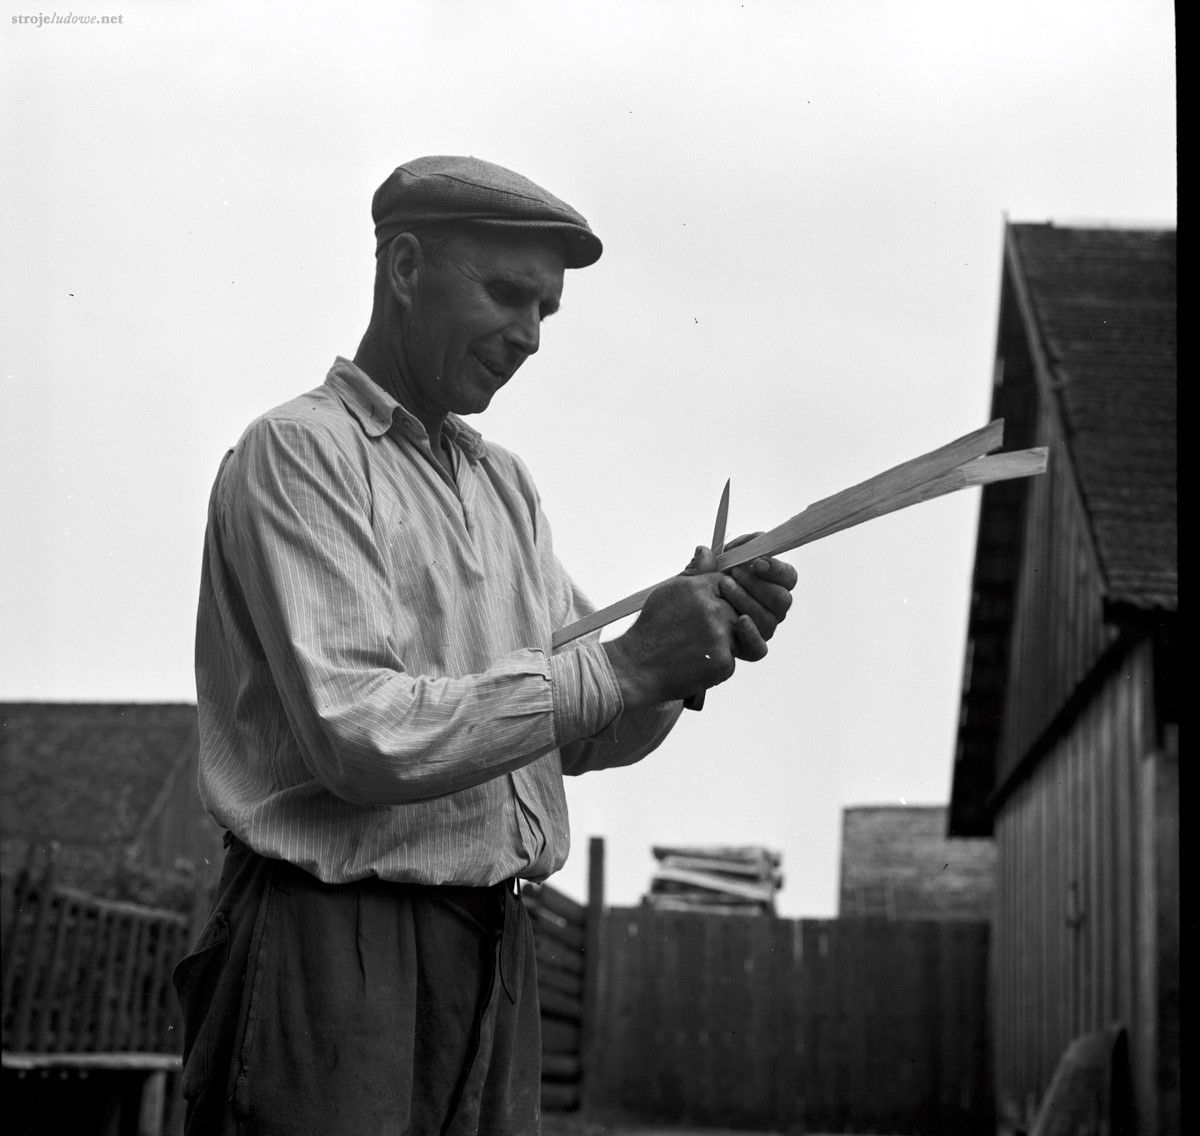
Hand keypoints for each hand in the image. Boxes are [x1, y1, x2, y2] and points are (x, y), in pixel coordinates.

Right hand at [601, 559, 738, 708]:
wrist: (637, 668)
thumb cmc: (651, 630)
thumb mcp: (668, 593)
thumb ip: (694, 573)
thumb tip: (706, 550)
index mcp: (698, 589)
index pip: (728, 582)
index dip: (721, 595)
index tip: (709, 608)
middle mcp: (712, 610)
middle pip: (737, 608)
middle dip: (724, 620)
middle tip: (698, 631)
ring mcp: (719, 637)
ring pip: (738, 634)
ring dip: (722, 642)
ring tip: (695, 646)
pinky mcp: (722, 662)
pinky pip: (733, 659)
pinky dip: (717, 662)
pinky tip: (695, 661)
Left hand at [685, 535, 797, 661]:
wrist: (682, 622)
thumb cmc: (698, 592)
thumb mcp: (700, 573)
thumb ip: (705, 563)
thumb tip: (704, 552)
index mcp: (769, 585)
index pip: (788, 578)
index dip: (777, 569)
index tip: (756, 561)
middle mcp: (770, 610)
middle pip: (782, 599)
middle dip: (758, 582)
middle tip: (735, 571)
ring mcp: (760, 630)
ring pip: (769, 619)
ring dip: (748, 599)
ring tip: (724, 585)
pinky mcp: (747, 649)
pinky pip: (758, 648)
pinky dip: (751, 634)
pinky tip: (740, 620)